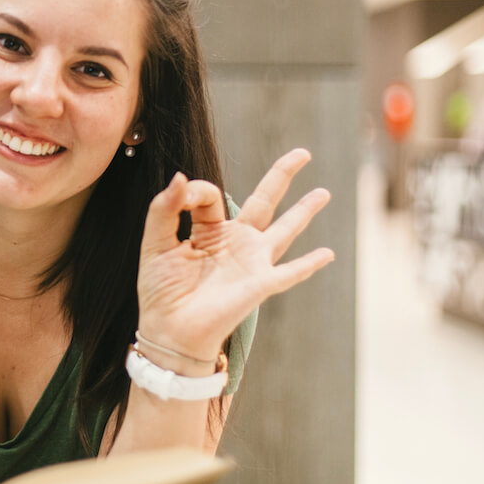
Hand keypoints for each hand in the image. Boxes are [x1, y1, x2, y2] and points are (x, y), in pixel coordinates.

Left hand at [136, 148, 334, 360]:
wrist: (167, 330)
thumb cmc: (160, 291)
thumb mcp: (155, 243)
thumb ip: (164, 209)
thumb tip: (180, 178)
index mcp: (208, 231)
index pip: (210, 195)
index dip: (194, 190)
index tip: (181, 197)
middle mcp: (234, 243)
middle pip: (264, 201)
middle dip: (283, 175)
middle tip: (303, 153)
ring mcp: (250, 262)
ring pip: (284, 230)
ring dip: (305, 211)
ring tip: (323, 192)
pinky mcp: (258, 284)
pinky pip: (289, 272)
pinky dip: (309, 264)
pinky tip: (328, 254)